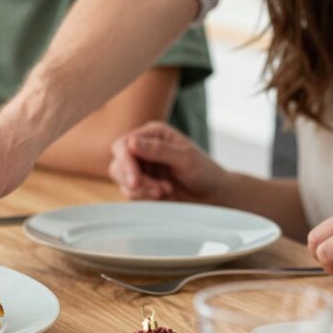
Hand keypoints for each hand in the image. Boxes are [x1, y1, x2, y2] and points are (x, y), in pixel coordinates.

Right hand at [108, 121, 226, 200]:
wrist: (213, 196)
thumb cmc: (205, 172)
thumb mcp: (185, 158)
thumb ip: (158, 150)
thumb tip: (131, 143)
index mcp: (153, 134)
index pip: (123, 144)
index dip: (125, 162)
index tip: (134, 180)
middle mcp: (142, 148)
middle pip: (118, 164)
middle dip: (134, 180)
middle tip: (157, 192)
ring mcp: (140, 168)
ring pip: (121, 180)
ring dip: (141, 190)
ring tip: (165, 192)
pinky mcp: (141, 185)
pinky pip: (129, 193)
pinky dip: (144, 197)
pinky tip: (164, 196)